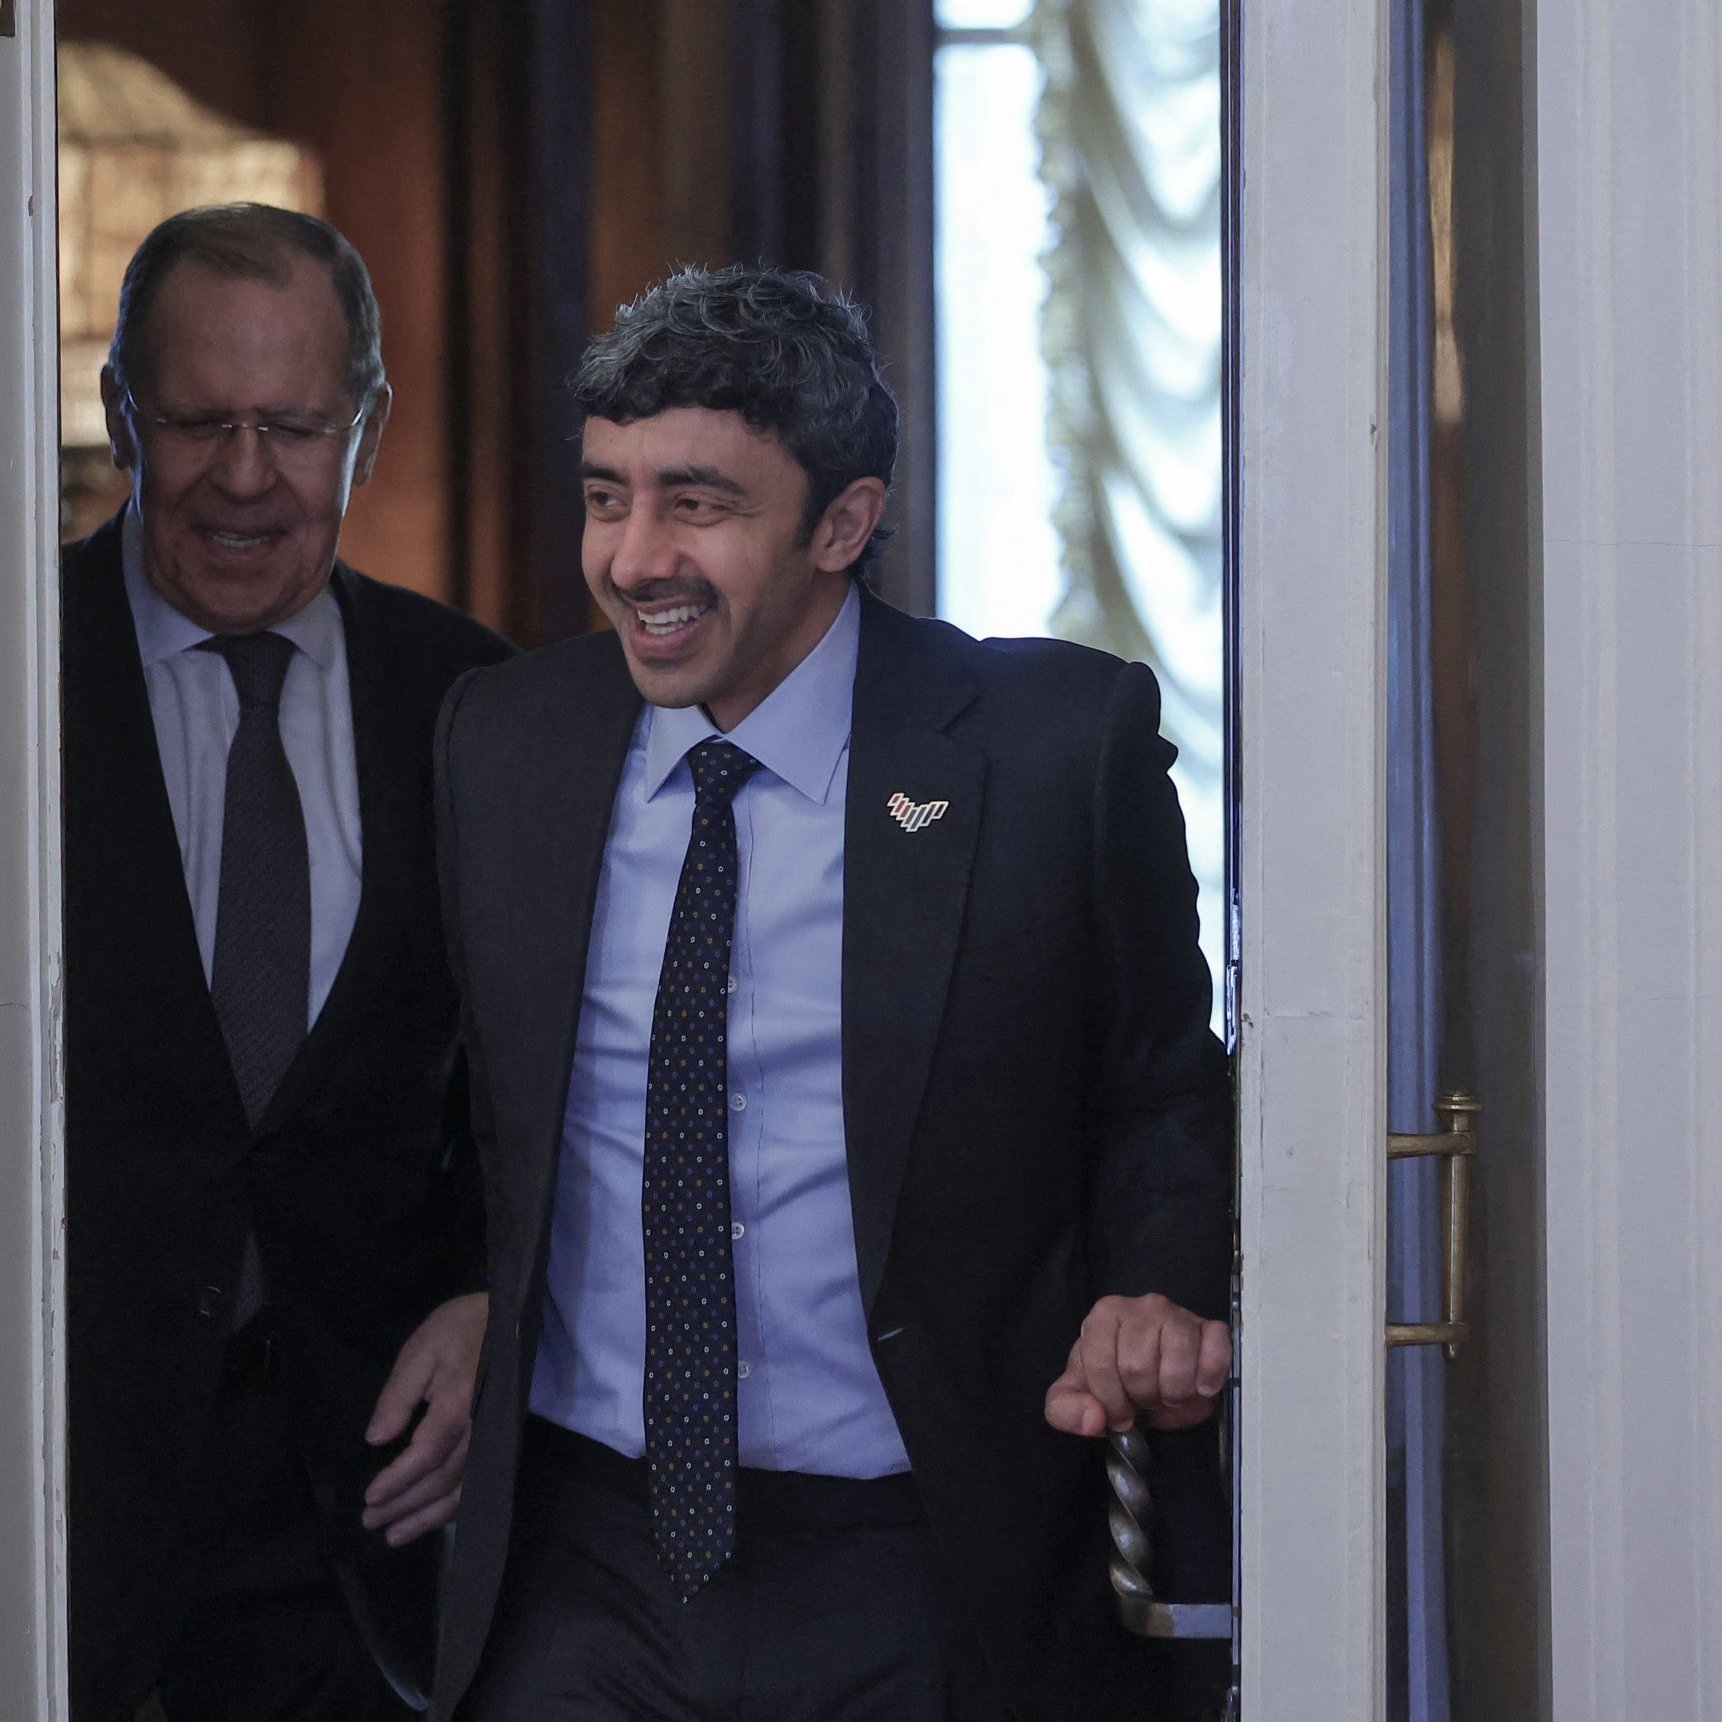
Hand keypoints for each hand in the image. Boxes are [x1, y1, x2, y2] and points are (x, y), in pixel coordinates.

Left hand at [361, 1291, 487, 1545]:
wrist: (507, 1317)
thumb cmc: (457, 1329)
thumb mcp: (420, 1350)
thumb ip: (398, 1395)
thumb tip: (376, 1439)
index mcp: (460, 1400)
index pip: (428, 1451)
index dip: (399, 1479)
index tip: (371, 1497)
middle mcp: (481, 1426)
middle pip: (443, 1477)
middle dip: (405, 1504)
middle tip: (371, 1521)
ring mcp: (493, 1436)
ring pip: (462, 1488)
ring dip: (428, 1516)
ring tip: (394, 1535)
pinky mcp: (497, 1440)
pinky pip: (478, 1482)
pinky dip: (453, 1507)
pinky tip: (431, 1519)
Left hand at [1043, 1293, 1229, 1436]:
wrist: (1152, 1376)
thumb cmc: (1113, 1380)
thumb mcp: (1076, 1396)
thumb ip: (1066, 1409)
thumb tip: (1093, 1419)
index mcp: (1104, 1317)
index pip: (1100, 1363)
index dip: (1111, 1400)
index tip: (1120, 1413)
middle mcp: (1141, 1307)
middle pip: (1138, 1366)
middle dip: (1143, 1397)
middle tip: (1146, 1400)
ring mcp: (1177, 1313)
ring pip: (1177, 1360)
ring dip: (1175, 1393)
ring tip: (1169, 1394)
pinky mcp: (1210, 1327)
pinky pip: (1215, 1349)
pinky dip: (1210, 1375)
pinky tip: (1201, 1388)